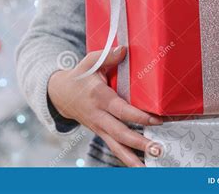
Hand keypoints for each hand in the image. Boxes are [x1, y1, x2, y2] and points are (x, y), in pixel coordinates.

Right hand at [48, 46, 162, 166]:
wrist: (60, 95)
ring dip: (132, 159)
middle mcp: (99, 116)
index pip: (120, 110)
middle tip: (158, 149)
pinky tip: (141, 167)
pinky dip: (127, 159)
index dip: (138, 116)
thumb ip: (107, 56)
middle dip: (139, 143)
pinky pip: (114, 148)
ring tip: (149, 169)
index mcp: (99, 97)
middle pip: (119, 133)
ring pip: (115, 147)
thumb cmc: (79, 77)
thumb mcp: (90, 62)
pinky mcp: (100, 133)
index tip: (156, 120)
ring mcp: (99, 127)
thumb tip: (124, 49)